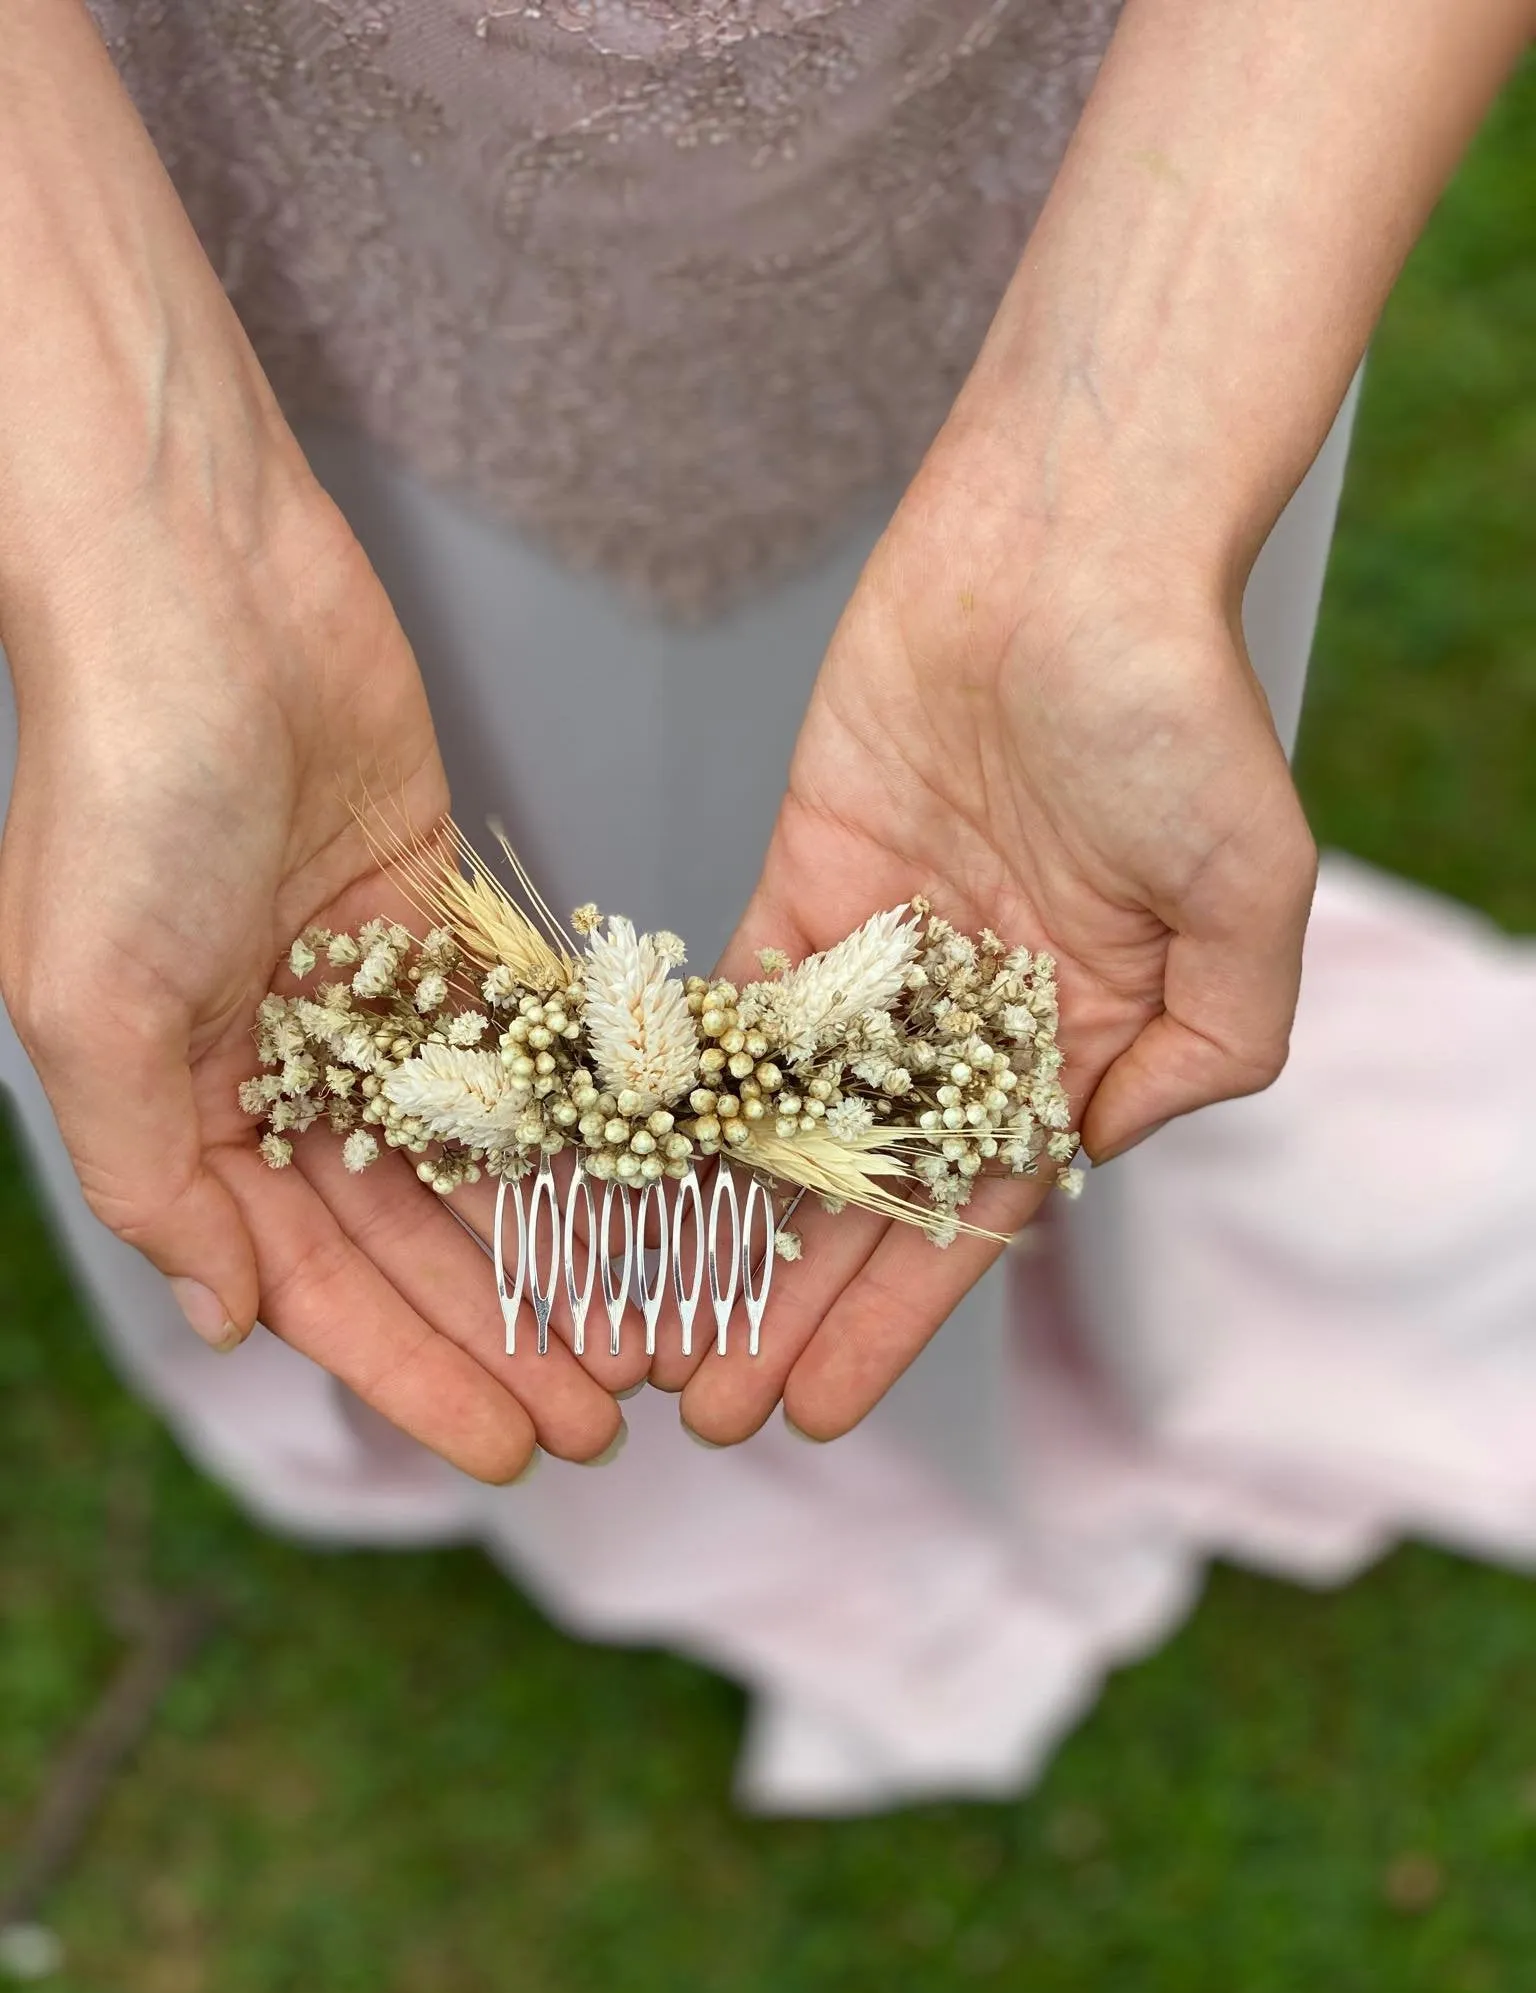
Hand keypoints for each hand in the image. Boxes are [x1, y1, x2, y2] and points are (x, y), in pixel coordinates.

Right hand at [0, 452, 621, 1478]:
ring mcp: (362, 995)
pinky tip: (644, 1193)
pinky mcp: (435, 923)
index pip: (309, 1276)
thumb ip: (151, 1170)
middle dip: (495, 1334)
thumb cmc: (123, 788)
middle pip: (405, 1237)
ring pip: (473, 1158)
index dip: (406, 1369)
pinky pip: (516, 1049)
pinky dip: (573, 1123)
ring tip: (639, 1337)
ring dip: (548, 1250)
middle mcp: (272, 1063)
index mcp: (183, 1100)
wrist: (202, 589)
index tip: (503, 1451)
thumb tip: (227, 1319)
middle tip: (598, 1420)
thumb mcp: (90, 1002)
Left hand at [663, 437, 1315, 1443]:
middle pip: (860, 1197)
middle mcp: (974, 1020)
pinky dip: (678, 1097)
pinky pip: (731, 1016)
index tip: (816, 1409)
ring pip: (783, 1126)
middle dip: (786, 1305)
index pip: (967, 1217)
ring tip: (645, 1327)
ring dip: (718, 1229)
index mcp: (1079, 1042)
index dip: (890, 1318)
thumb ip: (1208, 1048)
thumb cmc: (1175, 712)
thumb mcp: (1249, 896)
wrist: (1062, 552)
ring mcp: (883, 961)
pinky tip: (621, 1178)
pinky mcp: (803, 889)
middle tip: (705, 1410)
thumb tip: (1095, 1157)